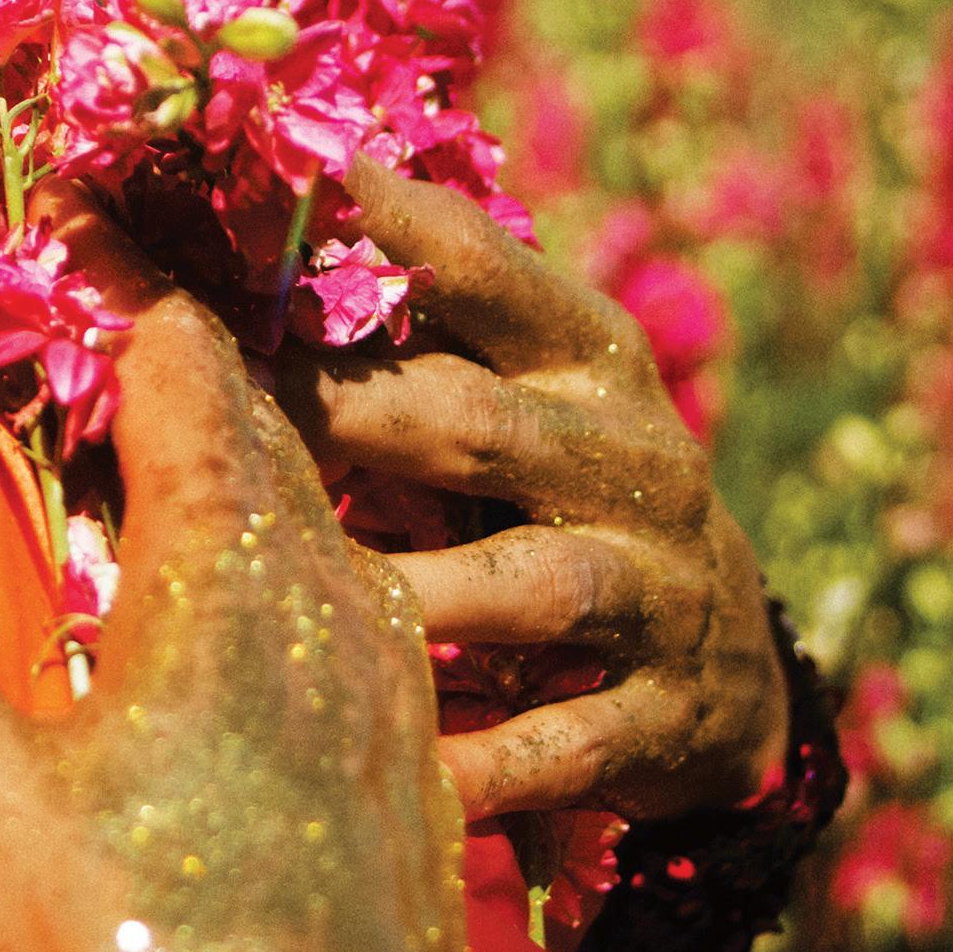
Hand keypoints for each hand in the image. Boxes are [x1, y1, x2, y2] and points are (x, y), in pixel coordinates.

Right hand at [0, 288, 491, 951]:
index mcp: (242, 576)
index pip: (191, 364)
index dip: (132, 273)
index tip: (84, 194)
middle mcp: (346, 621)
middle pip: (278, 441)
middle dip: (199, 360)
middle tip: (130, 294)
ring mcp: (403, 734)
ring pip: (333, 547)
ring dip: (259, 482)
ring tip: (185, 453)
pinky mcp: (423, 835)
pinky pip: (365, 649)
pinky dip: (300, 596)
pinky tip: (266, 653)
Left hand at [283, 156, 785, 829]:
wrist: (726, 657)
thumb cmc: (562, 487)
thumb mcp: (523, 388)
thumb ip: (415, 323)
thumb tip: (261, 216)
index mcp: (585, 354)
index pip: (488, 272)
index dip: (403, 224)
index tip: (312, 173)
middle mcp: (630, 454)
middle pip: (477, 425)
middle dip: (353, 419)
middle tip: (226, 416)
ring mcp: (658, 584)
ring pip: (529, 583)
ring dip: (419, 596)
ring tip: (312, 607)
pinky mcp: (667, 711)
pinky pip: (570, 741)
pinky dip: (492, 763)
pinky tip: (416, 778)